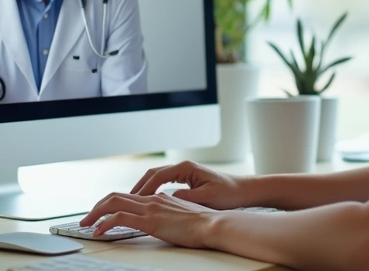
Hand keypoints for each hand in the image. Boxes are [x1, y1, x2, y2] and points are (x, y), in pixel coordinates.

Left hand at [79, 192, 217, 248]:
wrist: (213, 224)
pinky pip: (119, 218)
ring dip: (95, 214)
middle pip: (114, 196)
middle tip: (86, 219)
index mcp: (157, 198)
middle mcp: (151, 200)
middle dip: (96, 207)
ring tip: (85, 225)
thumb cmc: (203, 223)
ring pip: (113, 203)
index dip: (110, 203)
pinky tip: (98, 232)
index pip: (126, 196)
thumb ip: (169, 213)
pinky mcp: (150, 221)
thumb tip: (162, 217)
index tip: (100, 214)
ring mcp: (150, 209)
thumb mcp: (182, 214)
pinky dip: (104, 224)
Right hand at [129, 161, 252, 209]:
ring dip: (145, 187)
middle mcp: (183, 167)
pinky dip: (154, 189)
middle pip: (153, 173)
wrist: (241, 191)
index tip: (134, 199)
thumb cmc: (227, 193)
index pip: (158, 175)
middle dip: (140, 185)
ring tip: (133, 200)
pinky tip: (149, 200)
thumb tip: (168, 198)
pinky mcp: (186, 178)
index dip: (145, 188)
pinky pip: (164, 182)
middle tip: (127, 199)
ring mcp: (184, 171)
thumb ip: (186, 197)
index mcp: (186, 168)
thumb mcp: (206, 196)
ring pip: (157, 177)